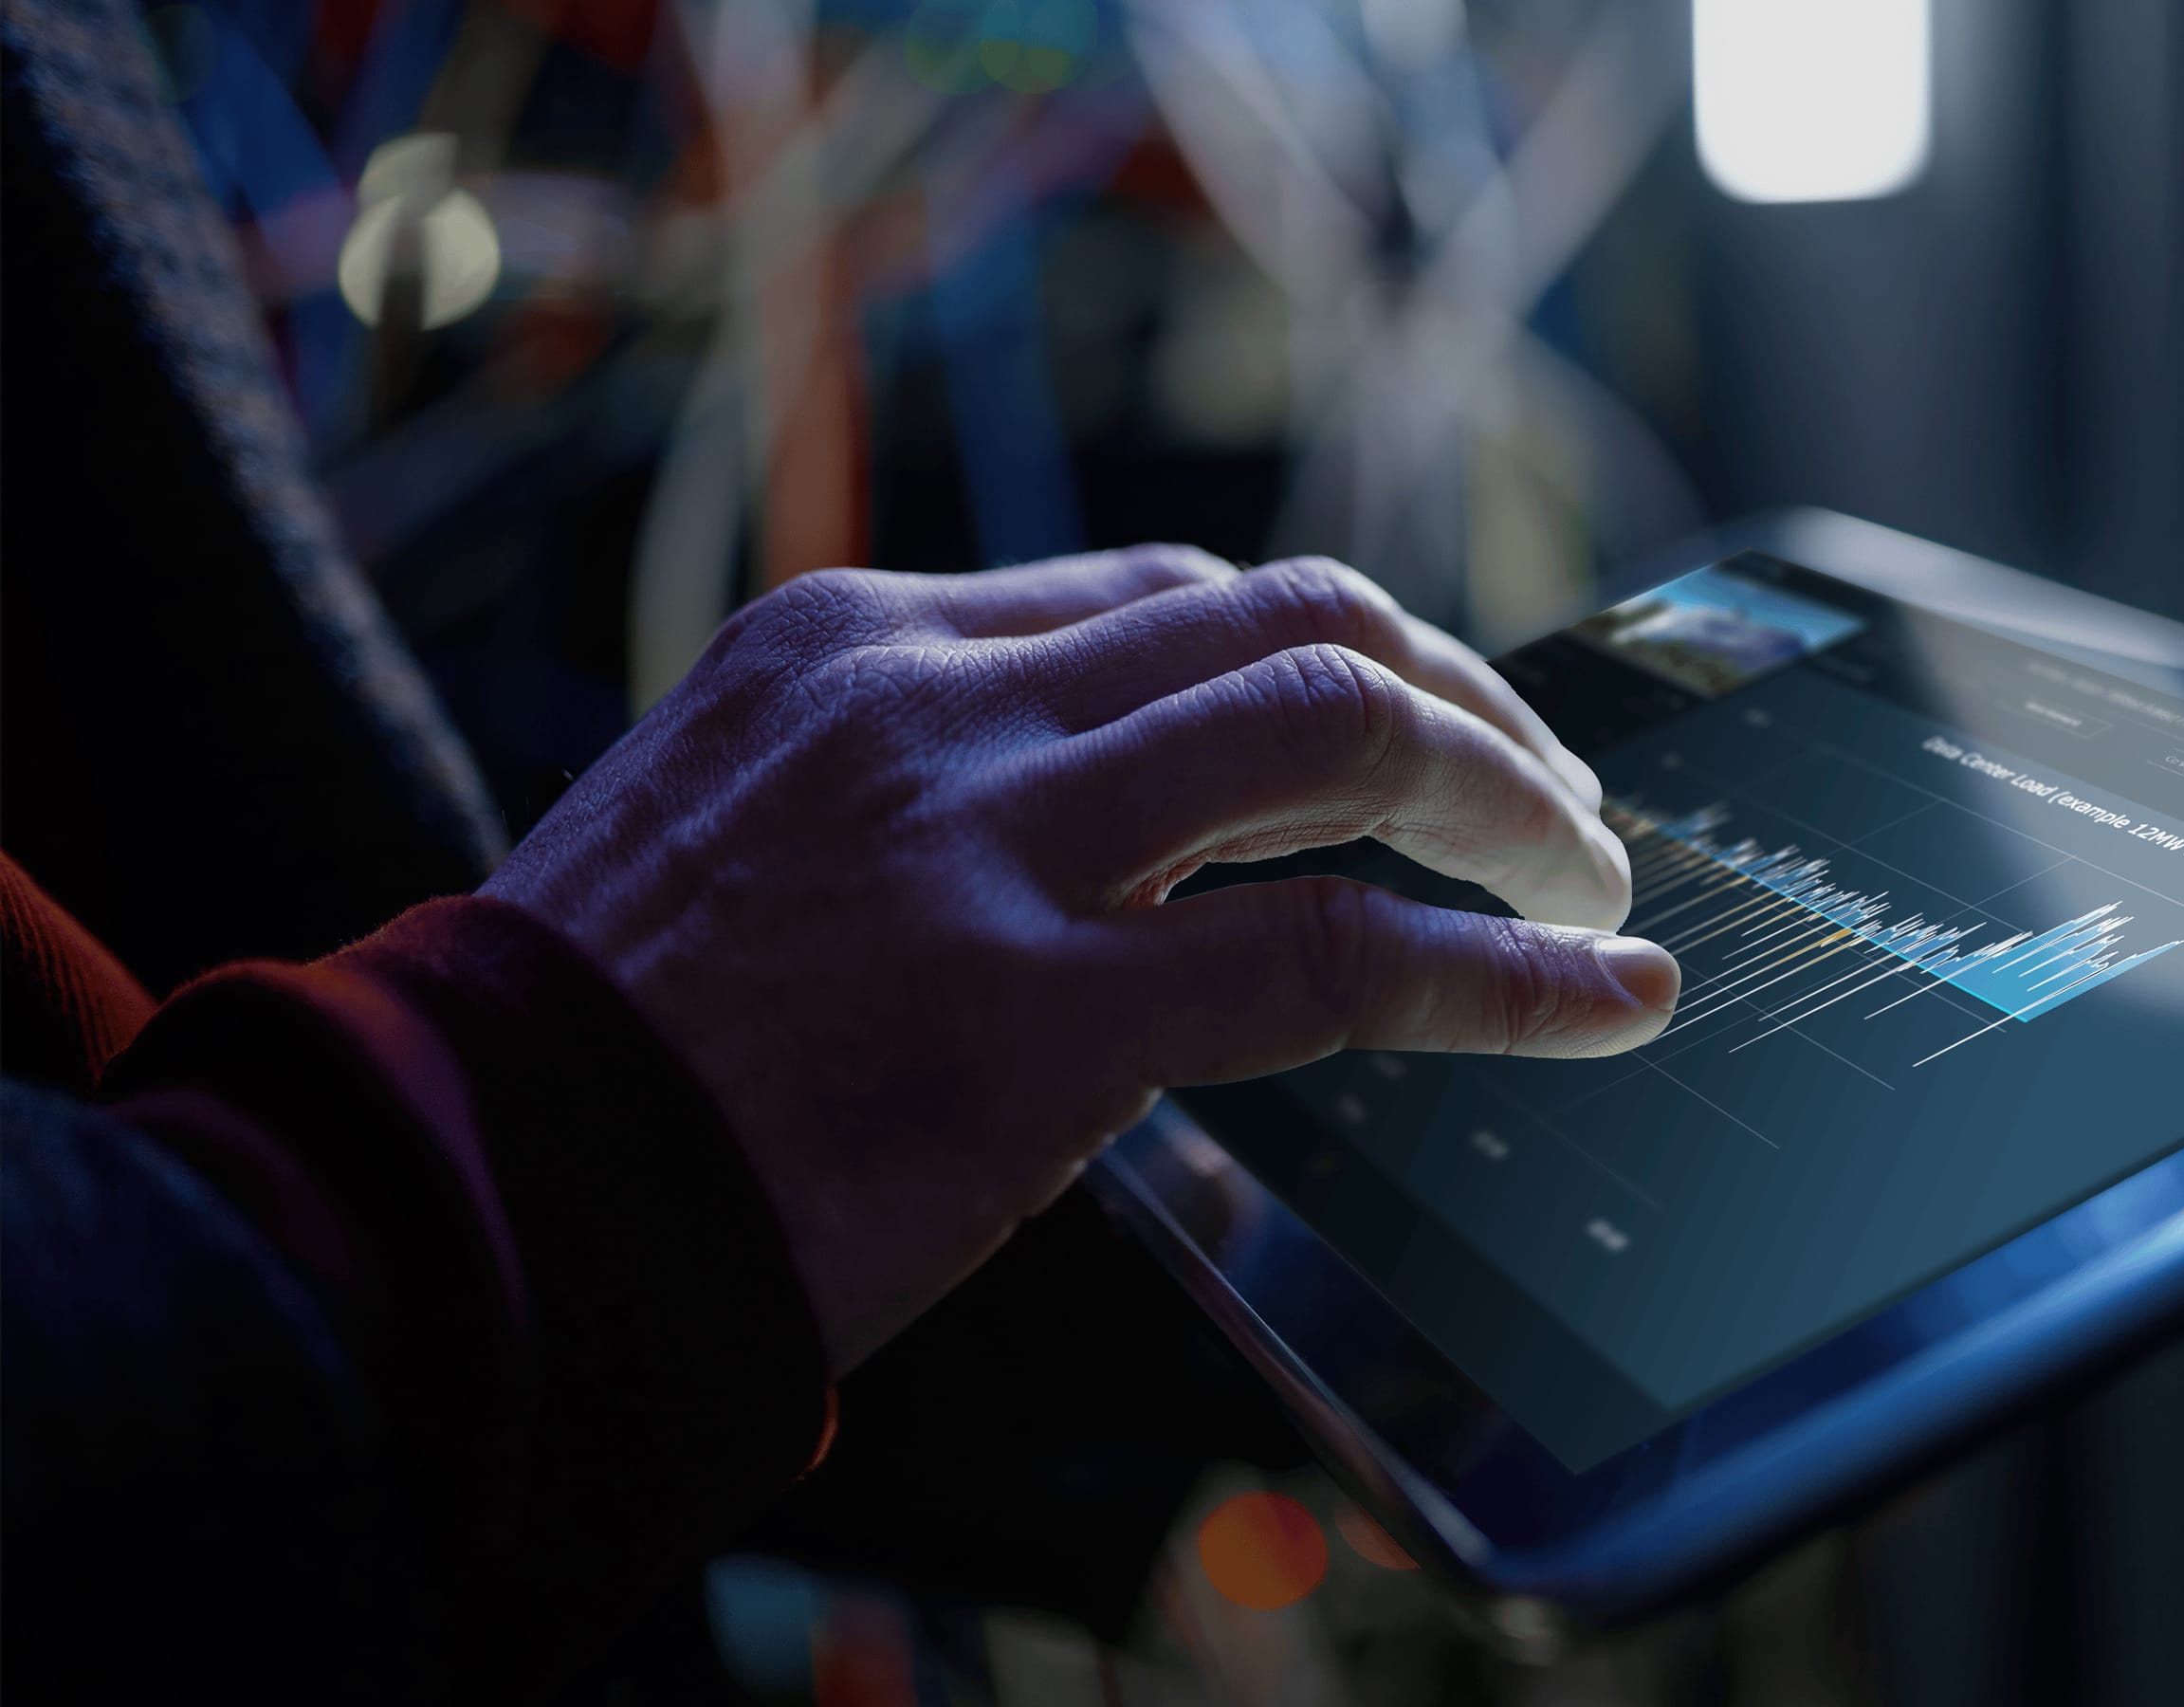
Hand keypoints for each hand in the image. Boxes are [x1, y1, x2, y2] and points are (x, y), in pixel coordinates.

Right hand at [483, 547, 1676, 1369]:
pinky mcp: (1040, 1013)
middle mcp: (941, 699)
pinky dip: (1504, 967)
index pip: (1175, 591)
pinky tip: (1598, 996)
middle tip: (1545, 791)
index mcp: (865, 641)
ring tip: (1587, 875)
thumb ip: (928, 775)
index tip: (1415, 724)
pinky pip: (1339, 952)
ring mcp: (993, 844)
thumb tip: (1122, 807)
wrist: (472, 1188)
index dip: (1337, 653)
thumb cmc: (610, 1040)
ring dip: (1510, 793)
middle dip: (1460, 694)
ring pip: (1345, 731)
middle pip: (1294, 614)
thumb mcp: (751, 818)